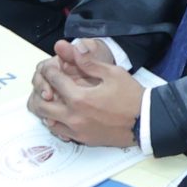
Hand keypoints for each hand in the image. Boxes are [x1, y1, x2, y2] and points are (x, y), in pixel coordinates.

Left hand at [29, 40, 145, 146]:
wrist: (145, 121)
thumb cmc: (131, 97)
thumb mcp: (113, 73)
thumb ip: (89, 62)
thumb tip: (74, 48)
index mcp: (80, 98)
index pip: (54, 81)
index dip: (49, 70)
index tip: (51, 66)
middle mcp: (73, 116)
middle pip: (42, 104)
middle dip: (41, 90)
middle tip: (47, 83)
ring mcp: (76, 130)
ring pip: (46, 120)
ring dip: (45, 107)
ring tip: (52, 98)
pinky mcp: (82, 139)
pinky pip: (58, 131)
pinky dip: (55, 121)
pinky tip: (61, 113)